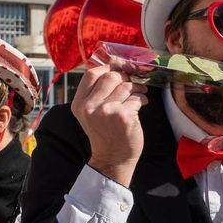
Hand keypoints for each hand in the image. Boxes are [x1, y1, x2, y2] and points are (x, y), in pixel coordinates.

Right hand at [71, 66, 149, 185]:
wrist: (113, 158)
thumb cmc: (105, 133)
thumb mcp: (92, 113)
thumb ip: (97, 92)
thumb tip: (114, 64)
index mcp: (80, 104)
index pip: (91, 74)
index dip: (108, 66)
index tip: (119, 68)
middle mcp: (90, 106)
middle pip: (111, 76)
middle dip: (125, 78)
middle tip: (131, 84)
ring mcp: (106, 111)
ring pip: (126, 86)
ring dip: (136, 89)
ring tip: (139, 95)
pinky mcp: (123, 116)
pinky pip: (136, 98)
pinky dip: (142, 100)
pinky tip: (141, 105)